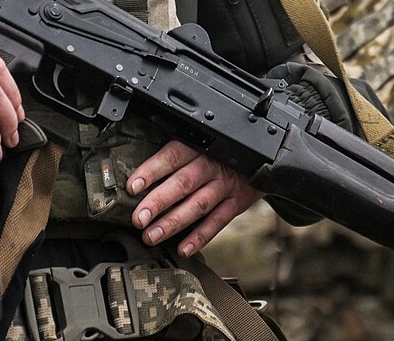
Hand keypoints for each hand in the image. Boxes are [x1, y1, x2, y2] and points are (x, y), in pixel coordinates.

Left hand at [127, 140, 262, 257]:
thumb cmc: (220, 153)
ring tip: (152, 236)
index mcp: (199, 147)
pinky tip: (183, 248)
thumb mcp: (201, 145)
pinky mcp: (237, 203)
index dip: (152, 171)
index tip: (132, 187)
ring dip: (174, 222)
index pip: (173, 156)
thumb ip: (175, 159)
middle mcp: (211, 166)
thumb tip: (138, 179)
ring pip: (198, 205)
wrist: (261, 160)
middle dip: (158, 202)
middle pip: (183, 183)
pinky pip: (218, 221)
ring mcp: (225, 186)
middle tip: (138, 219)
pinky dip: (200, 236)